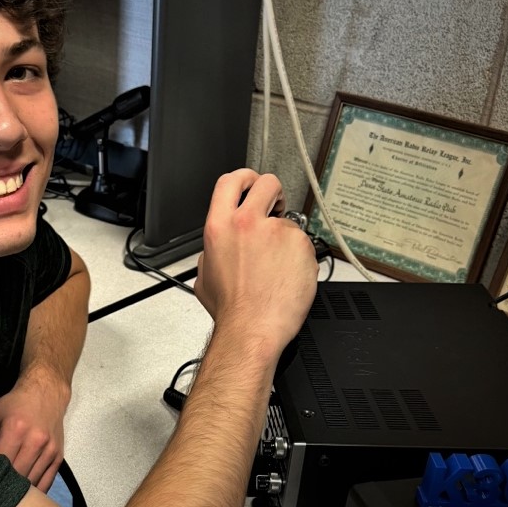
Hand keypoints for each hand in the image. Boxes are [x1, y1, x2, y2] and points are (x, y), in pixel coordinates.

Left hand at [0, 370, 67, 492]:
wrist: (47, 393)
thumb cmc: (16, 404)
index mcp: (16, 429)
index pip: (1, 463)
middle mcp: (35, 441)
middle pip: (17, 476)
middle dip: (4, 486)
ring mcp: (49, 450)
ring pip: (32, 482)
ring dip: (20, 492)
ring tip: (7, 497)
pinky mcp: (58, 456)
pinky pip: (47, 482)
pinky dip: (35, 492)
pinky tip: (25, 495)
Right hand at [194, 169, 317, 353]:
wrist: (253, 328)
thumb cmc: (232, 310)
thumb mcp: (204, 277)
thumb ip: (211, 253)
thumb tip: (217, 249)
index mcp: (219, 227)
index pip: (230, 181)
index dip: (244, 178)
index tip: (251, 184)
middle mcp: (247, 223)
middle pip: (266, 183)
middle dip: (272, 192)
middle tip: (275, 207)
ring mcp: (276, 232)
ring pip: (288, 219)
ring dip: (286, 235)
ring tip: (280, 262)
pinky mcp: (300, 245)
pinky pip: (303, 242)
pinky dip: (299, 255)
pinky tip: (289, 273)